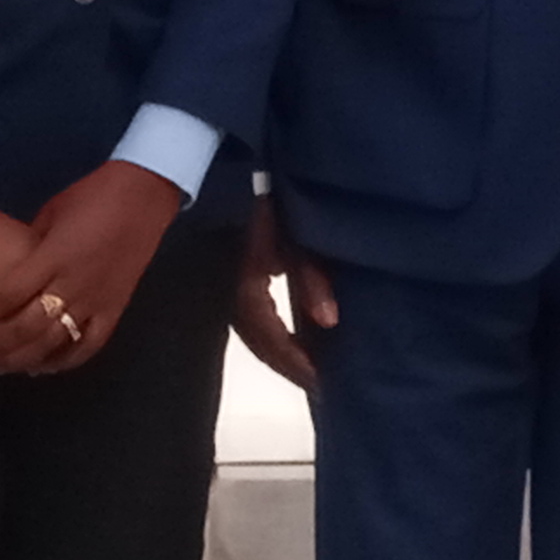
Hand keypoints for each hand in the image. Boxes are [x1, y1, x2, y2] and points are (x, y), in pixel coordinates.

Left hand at [0, 161, 186, 377]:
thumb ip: (31, 247)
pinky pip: (90, 345)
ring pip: (54, 342)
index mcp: (54, 256)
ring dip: (24, 358)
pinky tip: (45, 367)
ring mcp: (97, 299)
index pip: (7, 294)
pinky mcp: (116, 308)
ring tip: (3, 363)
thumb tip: (11, 270)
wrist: (144, 195)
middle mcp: (74, 283)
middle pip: (27, 326)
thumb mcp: (51, 215)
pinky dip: (66, 361)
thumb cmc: (92, 195)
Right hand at [232, 195, 333, 392]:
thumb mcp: (296, 238)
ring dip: (282, 354)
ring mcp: (232, 285)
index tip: (320, 383)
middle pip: (260, 342)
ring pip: (256, 332)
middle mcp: (233, 292)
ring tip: (311, 371)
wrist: (241, 172)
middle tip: (319, 387)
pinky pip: (256, 317)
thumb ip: (310, 279)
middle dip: (289, 366)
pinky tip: (298, 341)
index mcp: (245, 284)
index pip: (269, 335)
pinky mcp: (239, 277)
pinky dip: (277, 334)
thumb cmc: (273, 202)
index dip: (294, 362)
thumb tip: (327, 322)